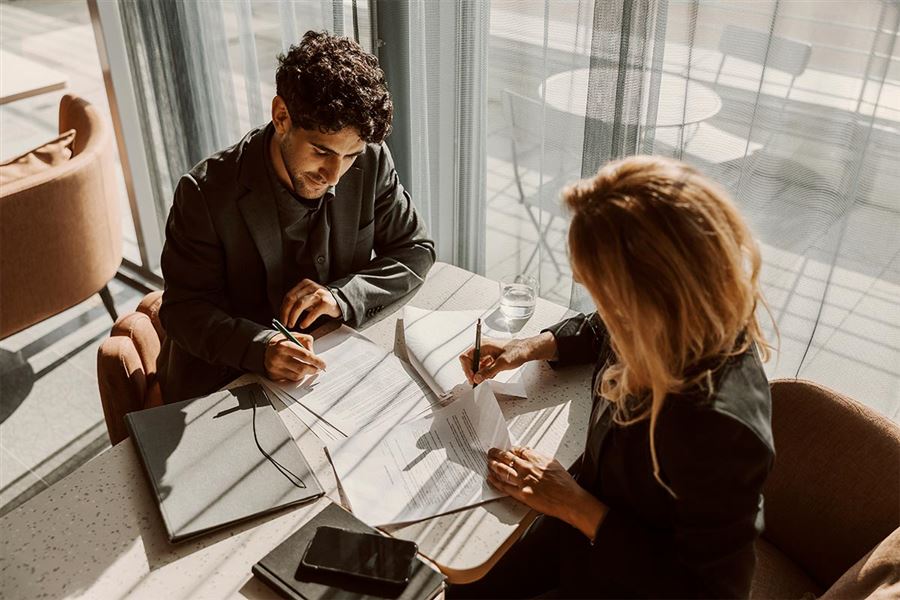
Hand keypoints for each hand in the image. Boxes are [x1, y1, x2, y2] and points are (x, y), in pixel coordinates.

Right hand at [264, 332, 326, 381]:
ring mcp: (275, 368)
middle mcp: (278, 358)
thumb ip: (307, 342)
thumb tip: (315, 355)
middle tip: (318, 368)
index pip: (304, 355)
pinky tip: (297, 370)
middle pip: (302, 368)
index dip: (316, 361)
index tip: (323, 364)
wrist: (266, 349)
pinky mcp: (274, 376)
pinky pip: (291, 379)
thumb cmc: (284, 342)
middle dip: (313, 369)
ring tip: (307, 367)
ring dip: (306, 373)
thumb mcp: (296, 336)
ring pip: (297, 376)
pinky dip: (298, 376)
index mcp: (283, 345)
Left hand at [280, 279, 341, 328]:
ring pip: (300, 304)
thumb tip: (283, 313)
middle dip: (286, 313)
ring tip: (292, 324)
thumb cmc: (320, 300)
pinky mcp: (326, 303)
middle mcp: (311, 287)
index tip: (281, 318)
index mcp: (305, 284)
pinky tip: (303, 325)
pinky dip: (306, 320)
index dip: (283, 308)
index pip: (289, 296)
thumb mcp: (308, 296)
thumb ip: (297, 301)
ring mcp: (319, 294)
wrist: (339, 301)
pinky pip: (313, 313)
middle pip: (292, 299)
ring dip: (293, 316)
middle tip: (284, 323)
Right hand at [458, 332, 556, 384]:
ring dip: (479, 373)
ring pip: (476, 365)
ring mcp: (486, 353)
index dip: (467, 368)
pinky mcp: (490, 357)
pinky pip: (482, 366)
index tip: (472, 378)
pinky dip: (485, 372)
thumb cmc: (517, 351)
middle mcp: (482, 348)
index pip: (466, 357)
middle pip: (469, 361)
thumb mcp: (502, 363)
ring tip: (485, 379)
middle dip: (472, 372)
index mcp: (483, 345)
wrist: (527, 350)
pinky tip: (491, 375)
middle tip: (476, 381)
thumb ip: (488, 371)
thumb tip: (477, 378)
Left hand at [486, 446, 606, 539]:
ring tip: (489, 462)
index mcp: (537, 459)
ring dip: (494, 465)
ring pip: (503, 470)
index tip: (508, 450)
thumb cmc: (565, 485)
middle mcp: (528, 468)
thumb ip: (540, 460)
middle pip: (508, 458)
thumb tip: (532, 457)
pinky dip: (496, 482)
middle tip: (492, 452)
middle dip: (498, 454)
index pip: (519, 450)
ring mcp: (524, 481)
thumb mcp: (554, 464)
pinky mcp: (522, 493)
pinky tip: (491, 478)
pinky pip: (505, 487)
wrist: (569, 500)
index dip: (511, 450)